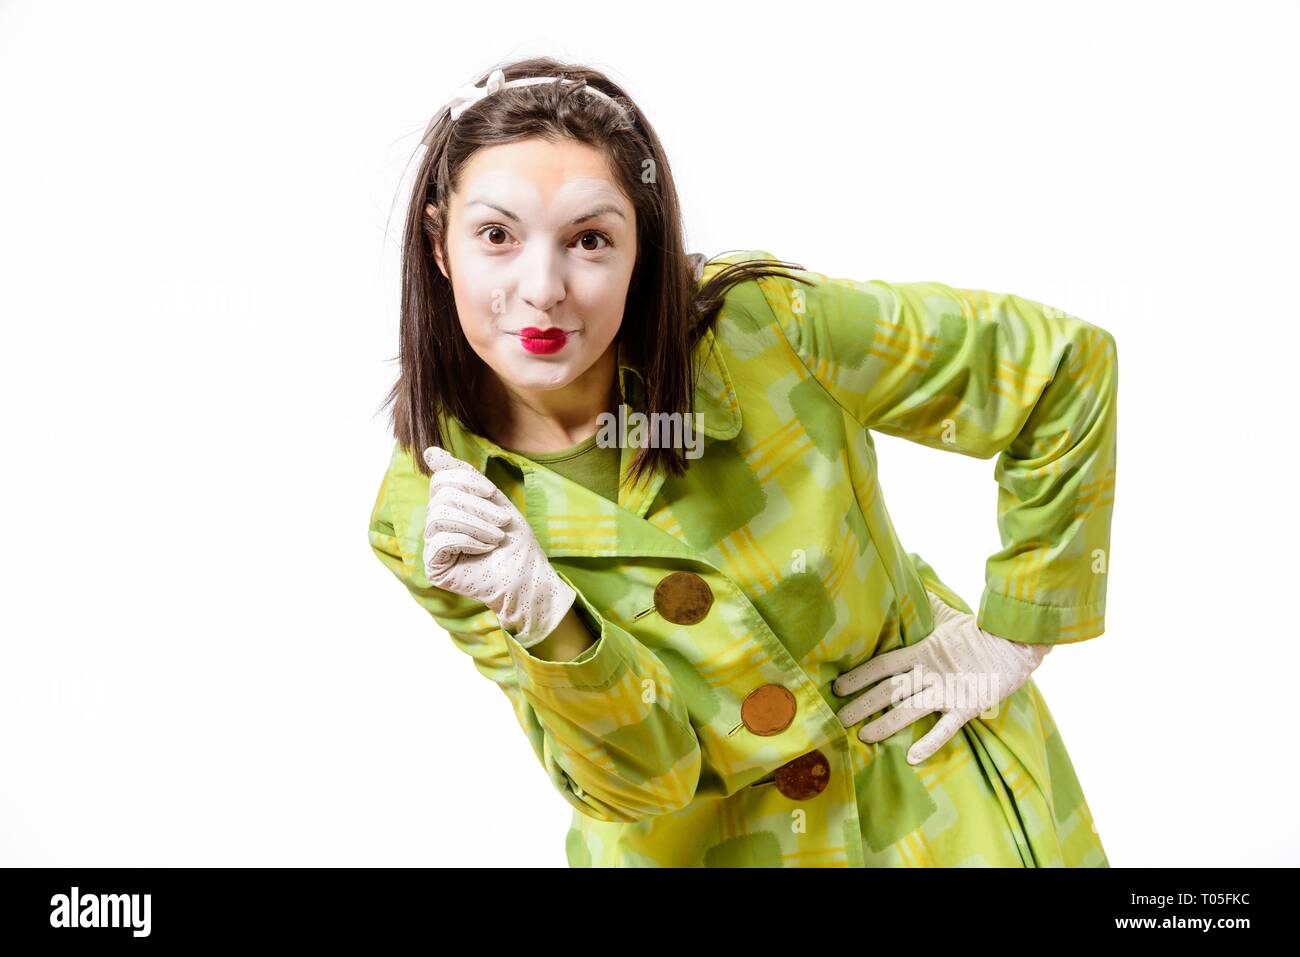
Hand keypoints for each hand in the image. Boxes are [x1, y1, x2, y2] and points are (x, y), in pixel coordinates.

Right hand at [421, 445, 575, 648]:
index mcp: (449, 508)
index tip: (490, 492)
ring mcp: (432, 547)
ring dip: (476, 523)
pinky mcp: (433, 567)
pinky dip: (468, 540)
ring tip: (498, 536)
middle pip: (440, 496)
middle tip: (503, 520)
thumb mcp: (491, 500)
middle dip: (477, 505)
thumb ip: (463, 476)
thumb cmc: (514, 541)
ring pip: (439, 516)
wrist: (528, 577)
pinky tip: (485, 549)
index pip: (440, 479)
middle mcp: (436, 526)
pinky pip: (440, 540)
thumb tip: (429, 451)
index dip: (465, 479)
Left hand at [832, 589, 1051, 764]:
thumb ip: (926, 607)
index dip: (859, 676)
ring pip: (909, 711)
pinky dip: (928, 744)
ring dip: (885, 725)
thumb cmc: (978, 631)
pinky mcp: (967, 707)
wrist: (1016, 643)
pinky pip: (945, 729)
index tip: (838, 688)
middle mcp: (930, 673)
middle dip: (862, 704)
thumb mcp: (947, 616)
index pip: (883, 665)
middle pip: (889, 690)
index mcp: (922, 652)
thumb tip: (910, 580)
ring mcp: (947, 691)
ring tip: (863, 738)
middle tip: (838, 718)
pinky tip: (911, 758)